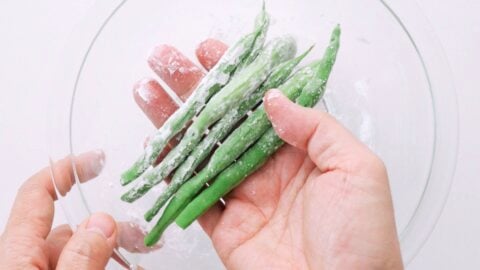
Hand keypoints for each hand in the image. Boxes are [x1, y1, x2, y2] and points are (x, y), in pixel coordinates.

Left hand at [0, 152, 156, 268]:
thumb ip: (80, 258)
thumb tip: (103, 222)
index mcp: (18, 253)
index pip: (36, 195)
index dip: (64, 171)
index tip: (96, 160)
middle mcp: (29, 261)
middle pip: (71, 227)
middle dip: (110, 223)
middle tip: (140, 231)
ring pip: (83, 251)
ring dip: (115, 246)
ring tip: (145, 249)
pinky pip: (84, 268)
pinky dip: (108, 264)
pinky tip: (131, 266)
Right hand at [136, 40, 402, 268]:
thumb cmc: (362, 238)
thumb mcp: (357, 169)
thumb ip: (317, 128)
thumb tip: (274, 99)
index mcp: (301, 151)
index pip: (260, 104)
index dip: (234, 77)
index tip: (210, 54)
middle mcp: (269, 170)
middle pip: (224, 123)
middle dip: (193, 92)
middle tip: (167, 65)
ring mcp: (246, 198)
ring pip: (201, 154)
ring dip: (174, 125)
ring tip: (149, 96)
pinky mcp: (227, 227)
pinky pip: (194, 197)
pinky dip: (172, 176)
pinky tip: (155, 150)